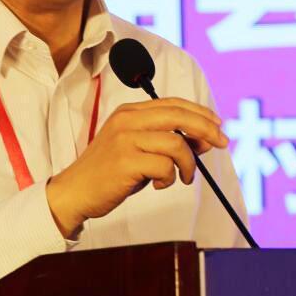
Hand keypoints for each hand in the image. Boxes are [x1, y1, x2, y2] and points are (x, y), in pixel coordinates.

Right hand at [44, 97, 227, 237]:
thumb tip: (205, 140)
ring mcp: (125, 139)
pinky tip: (159, 184)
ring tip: (183, 177)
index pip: (174, 104)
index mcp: (130, 112)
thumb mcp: (139, 149)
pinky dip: (170, 178)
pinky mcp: (125, 161)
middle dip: (206, 129)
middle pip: (179, 116)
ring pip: (176, 143)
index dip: (200, 113)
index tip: (218, 126)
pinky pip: (164, 166)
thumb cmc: (110, 172)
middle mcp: (127, 120)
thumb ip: (167, 141)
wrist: (75, 192)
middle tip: (221, 143)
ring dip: (188, 163)